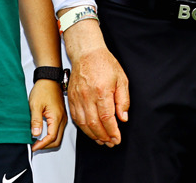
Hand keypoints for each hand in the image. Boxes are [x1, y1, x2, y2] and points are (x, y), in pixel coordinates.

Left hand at [28, 79, 67, 149]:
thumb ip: (36, 121)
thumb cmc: (43, 89)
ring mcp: (63, 117)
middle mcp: (62, 119)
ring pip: (58, 136)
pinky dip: (51, 136)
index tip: (33, 147)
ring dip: (48, 141)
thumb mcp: (35, 105)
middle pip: (57, 140)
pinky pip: (58, 130)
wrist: (49, 79)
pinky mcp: (61, 116)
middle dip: (46, 146)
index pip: (52, 137)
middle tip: (34, 146)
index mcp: (57, 117)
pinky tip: (42, 133)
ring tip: (37, 141)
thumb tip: (36, 134)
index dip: (42, 145)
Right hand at [65, 21, 129, 146]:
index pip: (107, 118)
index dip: (112, 131)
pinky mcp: (72, 99)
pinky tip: (91, 131)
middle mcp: (88, 96)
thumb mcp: (121, 79)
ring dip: (93, 135)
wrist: (86, 53)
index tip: (117, 139)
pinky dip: (83, 128)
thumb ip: (123, 100)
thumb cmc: (104, 63)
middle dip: (104, 137)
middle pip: (94, 124)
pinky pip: (76, 118)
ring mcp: (78, 98)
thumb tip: (123, 118)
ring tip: (102, 140)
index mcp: (102, 91)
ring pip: (84, 124)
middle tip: (111, 143)